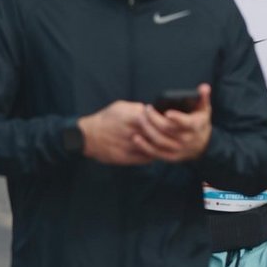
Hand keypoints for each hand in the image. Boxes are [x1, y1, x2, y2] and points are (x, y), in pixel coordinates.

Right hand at [79, 85, 211, 164]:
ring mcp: (131, 147)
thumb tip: (153, 110)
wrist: (87, 137)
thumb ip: (138, 109)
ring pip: (155, 149)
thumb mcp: (121, 107)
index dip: (170, 123)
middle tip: (178, 136)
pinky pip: (147, 158)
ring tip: (169, 145)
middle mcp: (135, 132)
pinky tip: (157, 152)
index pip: (160, 120)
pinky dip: (154, 155)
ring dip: (163, 148)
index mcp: (135, 118)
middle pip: (160, 136)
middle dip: (170, 137)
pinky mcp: (127, 158)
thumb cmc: (105, 119)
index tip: (175, 123)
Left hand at [133, 84, 211, 161]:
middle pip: (167, 129)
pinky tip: (136, 137)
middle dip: (154, 119)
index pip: (186, 123)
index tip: (166, 112)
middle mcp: (187, 139)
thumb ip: (203, 97)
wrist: (203, 144)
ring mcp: (179, 149)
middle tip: (146, 109)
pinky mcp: (171, 156)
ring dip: (147, 129)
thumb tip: (204, 87)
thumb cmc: (199, 122)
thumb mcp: (204, 109)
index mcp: (195, 126)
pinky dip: (145, 146)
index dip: (177, 118)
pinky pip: (156, 153)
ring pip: (159, 141)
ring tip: (140, 118)